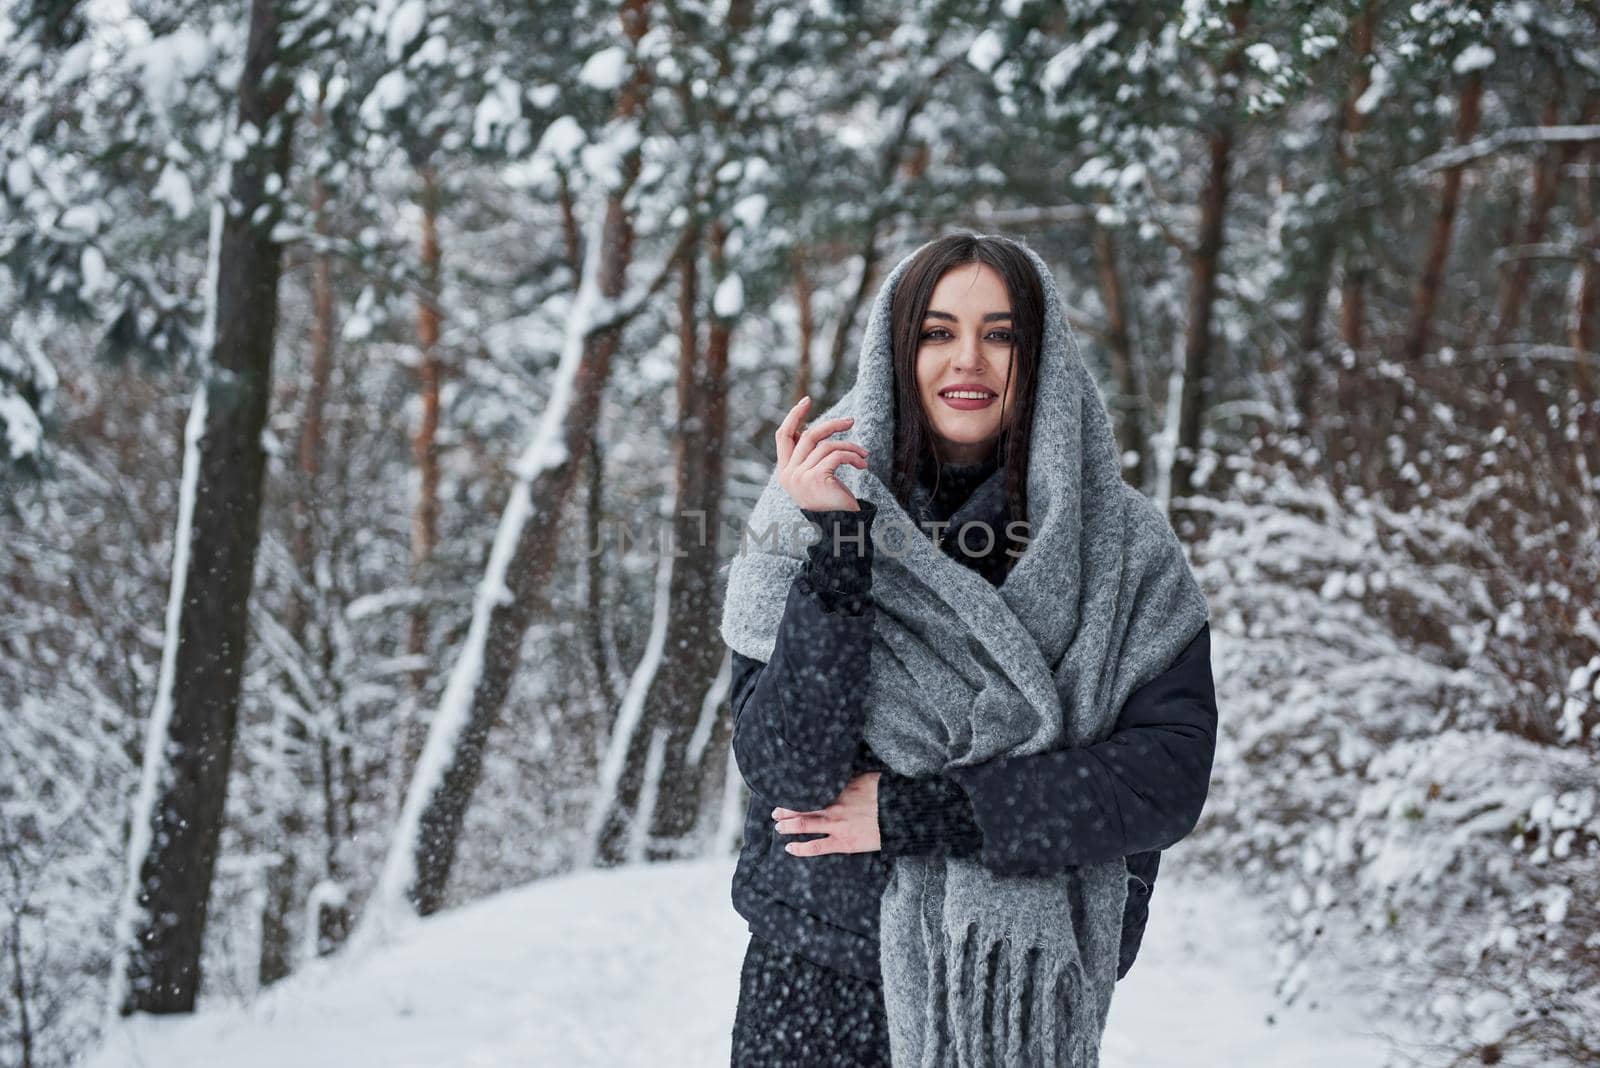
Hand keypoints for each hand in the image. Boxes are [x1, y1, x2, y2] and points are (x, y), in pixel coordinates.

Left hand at [771, 772, 881, 855]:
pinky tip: (789, 848)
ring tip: (777, 826)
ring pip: (804, 825)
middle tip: (775, 811)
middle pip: (802, 806)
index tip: (786, 790)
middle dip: (786, 809)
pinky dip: (800, 848)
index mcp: (839, 789)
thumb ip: (851, 776)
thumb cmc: (888, 796)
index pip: (810, 790)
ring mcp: (836, 826)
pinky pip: (816, 847)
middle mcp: (834, 806)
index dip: (795, 791)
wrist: (901, 816)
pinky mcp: (843, 843)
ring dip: (788, 825)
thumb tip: (841, 770)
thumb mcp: (868, 778)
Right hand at [775, 395, 867, 511]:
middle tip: (850, 421)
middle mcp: (788, 474)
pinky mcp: (816, 478)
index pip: (783, 436)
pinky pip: (837, 456)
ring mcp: (800, 477)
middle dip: (831, 425)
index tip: (806, 401)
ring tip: (864, 454)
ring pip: (826, 446)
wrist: (841, 525)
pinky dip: (853, 457)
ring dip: (850, 446)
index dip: (793, 416)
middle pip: (808, 436)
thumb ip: (809, 456)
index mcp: (784, 472)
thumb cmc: (831, 500)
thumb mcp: (815, 475)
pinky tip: (863, 464)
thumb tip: (811, 429)